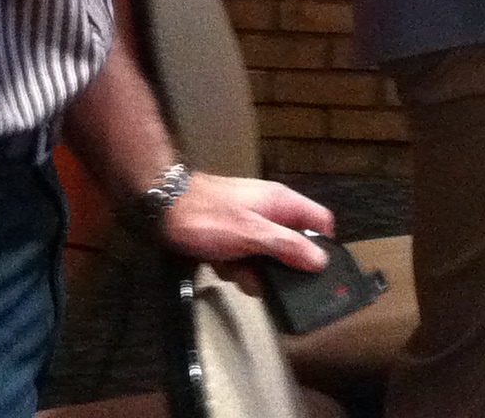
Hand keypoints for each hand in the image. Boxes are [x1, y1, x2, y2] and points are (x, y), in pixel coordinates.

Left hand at [157, 171, 334, 269]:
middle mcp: (270, 210)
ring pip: (265, 255)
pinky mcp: (231, 233)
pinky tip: (218, 265)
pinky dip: (232, 265)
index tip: (314, 273)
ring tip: (233, 271)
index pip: (320, 221)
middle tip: (263, 281)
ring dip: (251, 270)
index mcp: (282, 203)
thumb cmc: (208, 217)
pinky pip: (243, 256)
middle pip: (292, 244)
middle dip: (278, 268)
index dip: (322, 246)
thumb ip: (288, 246)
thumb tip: (321, 260)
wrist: (163, 207)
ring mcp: (249, 221)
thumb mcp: (252, 235)